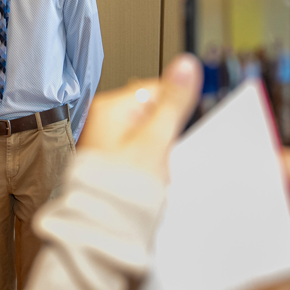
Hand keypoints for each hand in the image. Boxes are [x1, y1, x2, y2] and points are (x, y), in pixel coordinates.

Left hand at [78, 54, 201, 178]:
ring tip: (145, 169)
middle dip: (164, 136)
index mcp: (110, 106)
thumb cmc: (121, 186)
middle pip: (154, 113)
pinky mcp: (111, 154)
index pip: (157, 89)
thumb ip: (173, 101)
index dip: (174, 111)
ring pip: (150, 134)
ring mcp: (106, 136)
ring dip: (156, 152)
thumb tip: (186, 64)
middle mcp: (103, 117)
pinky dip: (146, 163)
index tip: (174, 130)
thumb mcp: (155, 140)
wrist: (103, 224)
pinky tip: (140, 176)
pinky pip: (139, 150)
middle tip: (155, 155)